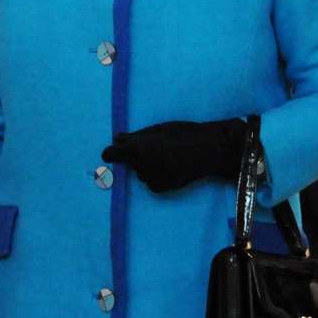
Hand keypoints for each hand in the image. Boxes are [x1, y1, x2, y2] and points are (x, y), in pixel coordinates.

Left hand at [100, 117, 249, 192]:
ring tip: (168, 156)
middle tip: (155, 147)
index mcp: (137, 149)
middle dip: (136, 156)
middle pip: (129, 162)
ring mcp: (150, 179)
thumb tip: (117, 139)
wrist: (207, 151)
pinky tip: (171, 168)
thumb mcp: (158, 129)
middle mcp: (140, 166)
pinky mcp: (160, 188)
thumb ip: (136, 136)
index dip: (111, 153)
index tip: (112, 153)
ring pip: (140, 172)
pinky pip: (151, 182)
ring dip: (148, 166)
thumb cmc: (183, 134)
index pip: (110, 154)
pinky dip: (157, 175)